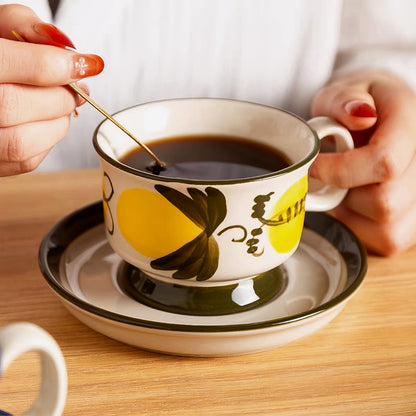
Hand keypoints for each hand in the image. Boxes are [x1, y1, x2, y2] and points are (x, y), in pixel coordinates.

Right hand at [0, 4, 103, 175]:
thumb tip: (68, 48)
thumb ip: (23, 25)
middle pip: (22, 106)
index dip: (66, 67)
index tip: (89, 64)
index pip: (31, 68)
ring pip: (24, 142)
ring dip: (56, 123)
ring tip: (58, 104)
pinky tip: (41, 121)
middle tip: (75, 87)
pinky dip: (45, 141)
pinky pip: (25, 161)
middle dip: (61, 96)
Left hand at [311, 70, 415, 255]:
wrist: (375, 119)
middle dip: (344, 193)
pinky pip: (382, 241)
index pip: (384, 161)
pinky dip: (358, 227)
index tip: (314, 165)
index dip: (341, 170)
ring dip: (349, 212)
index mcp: (410, 125)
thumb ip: (345, 99)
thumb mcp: (343, 90)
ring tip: (343, 186)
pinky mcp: (410, 224)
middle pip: (384, 202)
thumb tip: (359, 114)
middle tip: (328, 176)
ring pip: (384, 228)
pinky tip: (352, 204)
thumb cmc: (357, 106)